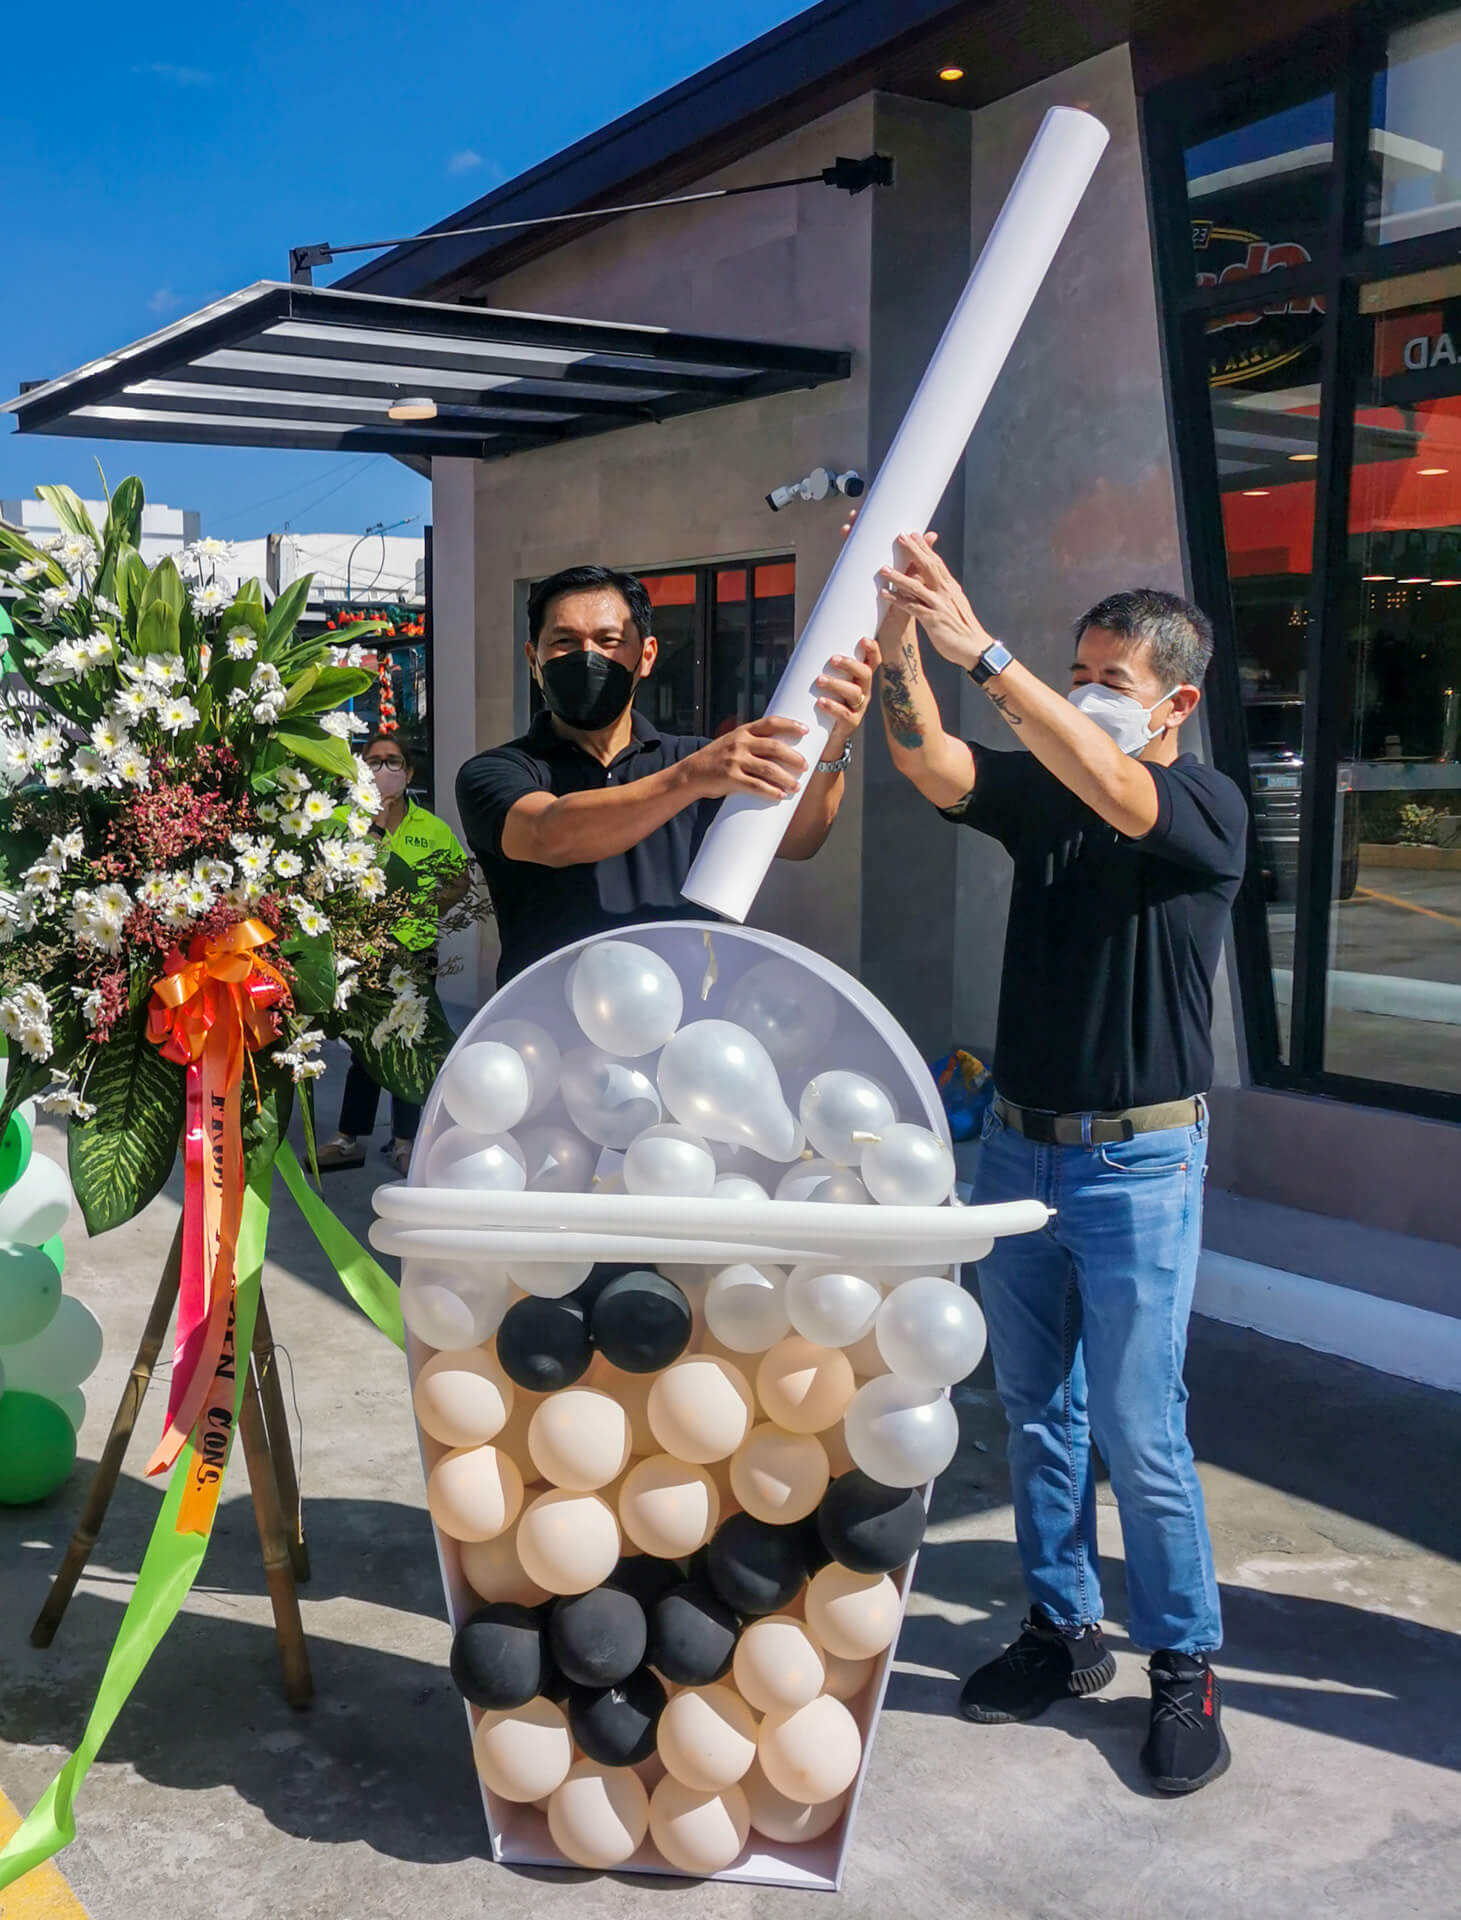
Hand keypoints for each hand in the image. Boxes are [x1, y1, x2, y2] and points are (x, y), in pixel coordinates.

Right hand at [686, 716, 807, 800]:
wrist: (691, 773)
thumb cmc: (717, 759)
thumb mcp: (732, 742)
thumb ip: (752, 742)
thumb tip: (782, 749)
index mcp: (743, 731)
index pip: (771, 723)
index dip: (790, 725)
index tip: (805, 730)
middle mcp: (740, 743)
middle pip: (774, 747)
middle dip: (793, 757)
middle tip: (805, 766)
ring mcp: (735, 760)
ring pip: (768, 768)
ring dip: (786, 778)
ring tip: (796, 786)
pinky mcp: (730, 778)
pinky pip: (756, 785)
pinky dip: (771, 791)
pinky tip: (781, 795)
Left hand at [815, 638, 877, 750]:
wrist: (822, 738)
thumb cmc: (821, 703)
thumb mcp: (824, 684)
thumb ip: (819, 666)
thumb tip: (801, 644)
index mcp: (859, 679)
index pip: (872, 662)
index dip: (872, 651)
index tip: (863, 640)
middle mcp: (863, 692)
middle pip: (865, 674)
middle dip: (850, 665)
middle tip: (832, 659)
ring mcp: (858, 709)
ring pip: (855, 693)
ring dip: (837, 684)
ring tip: (819, 680)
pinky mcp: (850, 724)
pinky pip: (845, 714)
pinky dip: (833, 707)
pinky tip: (821, 702)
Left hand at [878, 530, 992, 671]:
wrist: (974, 648)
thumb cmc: (962, 627)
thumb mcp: (955, 604)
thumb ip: (944, 590)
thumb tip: (938, 580)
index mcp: (951, 587)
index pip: (937, 562)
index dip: (925, 548)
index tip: (914, 533)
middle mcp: (946, 592)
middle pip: (928, 566)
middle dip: (914, 551)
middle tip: (900, 536)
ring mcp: (939, 605)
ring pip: (916, 586)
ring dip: (898, 576)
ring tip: (883, 568)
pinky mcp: (933, 620)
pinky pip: (912, 607)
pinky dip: (898, 600)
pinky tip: (885, 594)